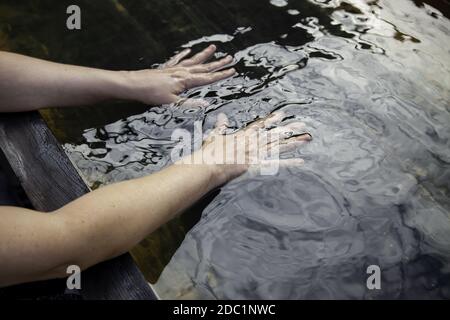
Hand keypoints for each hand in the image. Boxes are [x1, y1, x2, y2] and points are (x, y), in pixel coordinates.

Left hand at [119, 45, 234, 104]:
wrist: (134, 84)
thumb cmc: (152, 94)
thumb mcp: (172, 103)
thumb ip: (190, 103)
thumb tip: (206, 104)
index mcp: (186, 81)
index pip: (208, 78)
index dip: (221, 75)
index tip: (233, 70)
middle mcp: (183, 72)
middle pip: (204, 67)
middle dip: (218, 63)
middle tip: (230, 58)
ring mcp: (174, 69)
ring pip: (193, 61)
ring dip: (204, 55)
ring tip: (213, 48)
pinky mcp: (166, 68)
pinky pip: (178, 59)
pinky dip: (184, 55)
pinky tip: (188, 50)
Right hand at [179, 111, 311, 186]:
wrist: (209, 166)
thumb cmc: (210, 153)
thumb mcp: (215, 137)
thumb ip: (221, 127)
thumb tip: (222, 116)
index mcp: (243, 136)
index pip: (261, 125)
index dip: (272, 120)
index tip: (283, 114)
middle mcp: (253, 143)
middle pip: (274, 134)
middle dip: (288, 129)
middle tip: (302, 125)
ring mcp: (257, 154)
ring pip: (279, 146)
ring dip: (293, 143)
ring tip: (306, 139)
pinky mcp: (258, 166)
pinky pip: (277, 165)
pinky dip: (289, 163)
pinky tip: (301, 161)